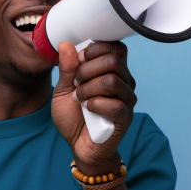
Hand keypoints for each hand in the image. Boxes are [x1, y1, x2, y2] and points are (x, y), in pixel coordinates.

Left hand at [51, 40, 136, 173]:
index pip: (115, 47)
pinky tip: (87, 109)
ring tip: (79, 99)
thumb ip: (66, 68)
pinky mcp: (126, 118)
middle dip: (87, 70)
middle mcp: (124, 82)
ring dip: (88, 89)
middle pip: (114, 60)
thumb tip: (65, 45)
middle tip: (76, 84)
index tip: (78, 62)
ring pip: (112, 81)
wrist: (78, 145)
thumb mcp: (63, 90)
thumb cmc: (73, 117)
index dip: (95, 49)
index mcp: (112, 70)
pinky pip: (115, 105)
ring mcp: (127, 100)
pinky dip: (96, 105)